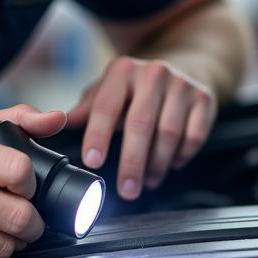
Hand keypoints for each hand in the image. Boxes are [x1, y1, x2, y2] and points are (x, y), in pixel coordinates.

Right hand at [0, 105, 66, 257]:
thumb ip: (15, 119)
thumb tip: (57, 119)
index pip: (20, 171)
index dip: (31, 183)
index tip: (25, 186)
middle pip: (19, 217)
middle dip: (32, 222)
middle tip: (27, 218)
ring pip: (3, 246)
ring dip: (11, 241)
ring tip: (0, 229)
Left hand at [67, 56, 216, 199]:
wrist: (184, 66)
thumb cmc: (137, 87)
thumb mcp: (108, 90)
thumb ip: (86, 109)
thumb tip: (53, 125)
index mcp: (123, 70)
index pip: (106, 106)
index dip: (98, 136)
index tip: (92, 162)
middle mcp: (153, 73)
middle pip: (140, 124)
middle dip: (131, 162)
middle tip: (125, 190)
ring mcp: (182, 85)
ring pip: (169, 133)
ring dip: (157, 164)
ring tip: (147, 181)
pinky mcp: (204, 99)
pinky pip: (194, 136)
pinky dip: (181, 157)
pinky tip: (171, 165)